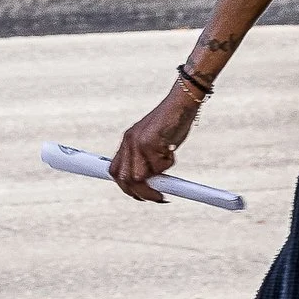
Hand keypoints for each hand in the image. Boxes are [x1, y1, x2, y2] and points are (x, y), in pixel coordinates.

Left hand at [109, 86, 201, 202]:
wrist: (182, 102)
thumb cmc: (172, 122)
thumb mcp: (155, 143)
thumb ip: (148, 160)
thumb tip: (152, 184)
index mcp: (128, 141)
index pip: (116, 170)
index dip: (124, 186)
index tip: (139, 195)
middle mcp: (129, 142)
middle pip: (125, 178)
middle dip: (140, 192)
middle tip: (158, 197)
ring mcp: (138, 142)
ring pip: (139, 176)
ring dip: (156, 181)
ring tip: (169, 168)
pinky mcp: (149, 142)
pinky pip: (158, 166)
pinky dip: (168, 164)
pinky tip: (173, 150)